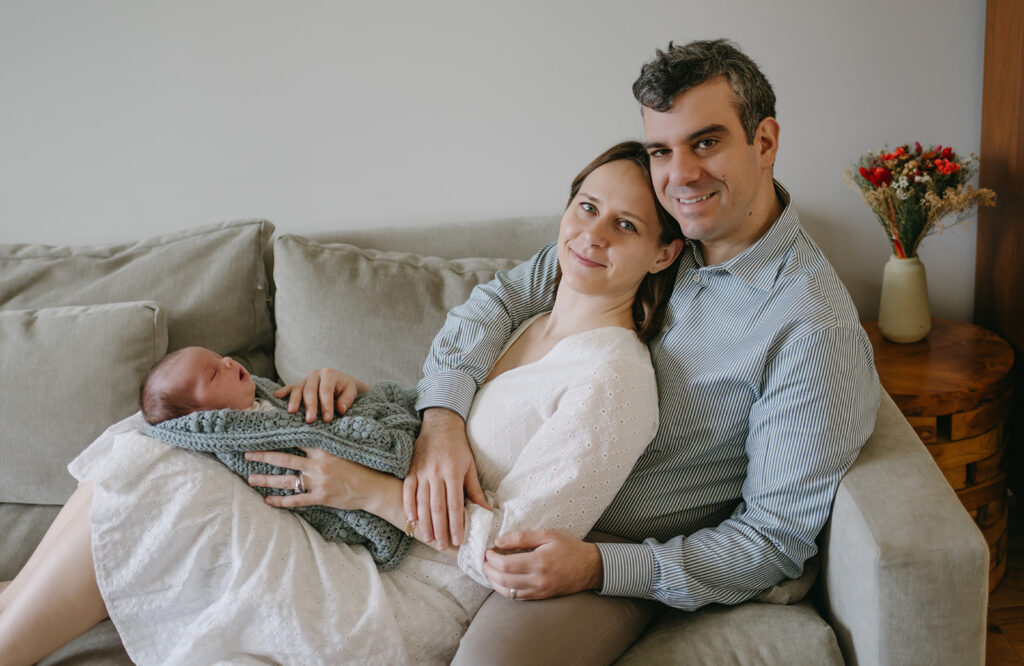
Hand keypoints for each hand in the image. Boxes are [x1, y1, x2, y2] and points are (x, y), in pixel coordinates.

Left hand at [245, 447, 386, 511]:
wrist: (374, 488)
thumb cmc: (362, 466)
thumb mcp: (344, 449)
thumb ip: (326, 443)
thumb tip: (309, 434)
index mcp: (323, 450)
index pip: (295, 440)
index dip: (278, 436)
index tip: (263, 432)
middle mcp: (317, 465)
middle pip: (284, 459)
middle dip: (263, 456)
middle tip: (246, 453)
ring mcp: (318, 483)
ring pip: (286, 481)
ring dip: (266, 480)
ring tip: (251, 478)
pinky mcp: (320, 498)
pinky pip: (296, 500)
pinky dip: (281, 501)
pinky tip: (268, 501)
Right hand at [273, 368, 368, 422]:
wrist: (341, 382)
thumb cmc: (345, 389)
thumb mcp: (351, 391)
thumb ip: (347, 399)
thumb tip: (340, 409)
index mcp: (329, 374)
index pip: (326, 390)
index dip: (326, 405)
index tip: (327, 419)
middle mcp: (315, 374)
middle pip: (310, 390)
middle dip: (310, 406)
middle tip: (310, 420)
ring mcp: (305, 379)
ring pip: (298, 389)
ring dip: (294, 400)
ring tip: (292, 411)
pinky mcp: (298, 384)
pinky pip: (290, 387)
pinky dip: (283, 391)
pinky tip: (276, 395)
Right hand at [403, 408, 489, 549]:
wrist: (440, 424)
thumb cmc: (458, 447)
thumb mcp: (470, 466)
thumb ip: (475, 490)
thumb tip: (486, 511)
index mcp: (453, 473)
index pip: (455, 505)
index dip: (456, 524)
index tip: (458, 540)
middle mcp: (436, 473)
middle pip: (437, 507)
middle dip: (440, 529)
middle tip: (442, 545)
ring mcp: (421, 471)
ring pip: (422, 502)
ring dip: (425, 522)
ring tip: (428, 538)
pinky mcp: (411, 470)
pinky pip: (408, 491)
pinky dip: (409, 506)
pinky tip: (412, 520)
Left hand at [482, 529, 602, 600]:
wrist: (590, 567)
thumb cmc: (569, 547)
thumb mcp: (547, 535)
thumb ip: (522, 537)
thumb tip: (499, 541)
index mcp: (539, 562)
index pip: (505, 564)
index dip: (491, 558)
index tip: (487, 550)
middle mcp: (538, 580)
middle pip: (503, 580)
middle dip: (488, 570)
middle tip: (483, 560)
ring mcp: (539, 591)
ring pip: (507, 592)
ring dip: (493, 582)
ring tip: (488, 570)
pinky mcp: (540, 596)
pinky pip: (517, 597)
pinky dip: (505, 589)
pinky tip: (501, 580)